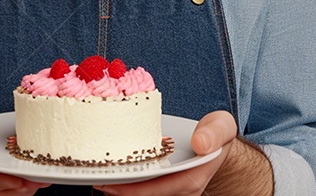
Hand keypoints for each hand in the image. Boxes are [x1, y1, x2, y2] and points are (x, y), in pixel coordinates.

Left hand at [99, 110, 271, 195]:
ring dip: (119, 188)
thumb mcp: (222, 127)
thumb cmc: (217, 134)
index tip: (108, 183)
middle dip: (118, 190)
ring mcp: (170, 190)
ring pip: (140, 194)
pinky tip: (109, 172)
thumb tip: (200, 144)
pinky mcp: (163, 185)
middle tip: (93, 178)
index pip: (156, 190)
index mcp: (191, 180)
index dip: (131, 190)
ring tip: (95, 175)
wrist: (219, 143)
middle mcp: (179, 190)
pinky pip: (142, 188)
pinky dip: (124, 183)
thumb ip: (214, 134)